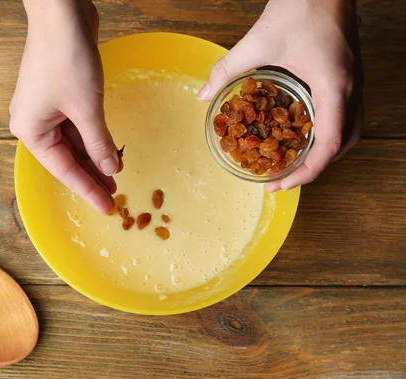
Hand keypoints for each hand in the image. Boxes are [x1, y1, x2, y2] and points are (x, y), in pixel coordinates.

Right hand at [10, 0, 120, 213]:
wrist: (62, 13)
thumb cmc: (66, 59)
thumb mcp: (87, 108)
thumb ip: (100, 143)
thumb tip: (111, 169)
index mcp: (30, 131)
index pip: (64, 170)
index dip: (88, 190)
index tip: (107, 208)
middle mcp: (34, 123)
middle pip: (67, 158)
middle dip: (93, 175)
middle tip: (116, 196)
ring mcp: (46, 108)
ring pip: (74, 142)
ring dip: (96, 156)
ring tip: (117, 176)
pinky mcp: (60, 94)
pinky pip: (78, 124)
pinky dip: (94, 136)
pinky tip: (110, 149)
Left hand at [198, 0, 362, 191]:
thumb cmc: (299, 7)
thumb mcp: (256, 42)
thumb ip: (226, 71)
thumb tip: (202, 97)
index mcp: (332, 85)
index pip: (329, 143)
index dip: (308, 171)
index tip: (282, 184)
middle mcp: (350, 88)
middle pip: (344, 143)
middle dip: (314, 167)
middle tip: (283, 179)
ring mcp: (354, 81)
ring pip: (349, 130)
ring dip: (323, 151)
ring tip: (293, 162)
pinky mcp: (349, 75)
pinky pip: (345, 114)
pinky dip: (327, 131)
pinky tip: (302, 131)